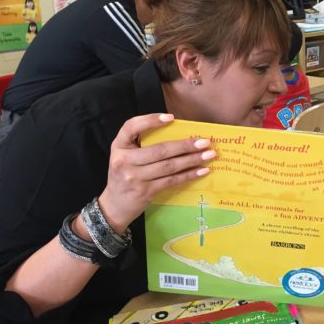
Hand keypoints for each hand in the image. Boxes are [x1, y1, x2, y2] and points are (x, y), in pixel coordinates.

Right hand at [98, 113, 215, 232]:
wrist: (114, 205)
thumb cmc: (125, 174)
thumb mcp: (125, 155)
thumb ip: (142, 144)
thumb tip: (179, 134)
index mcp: (119, 146)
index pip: (131, 127)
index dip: (150, 120)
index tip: (171, 117)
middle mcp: (124, 160)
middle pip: (159, 150)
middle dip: (185, 145)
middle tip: (205, 141)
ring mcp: (134, 177)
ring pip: (168, 166)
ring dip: (191, 160)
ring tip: (209, 155)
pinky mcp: (145, 191)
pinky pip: (171, 180)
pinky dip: (188, 175)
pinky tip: (202, 170)